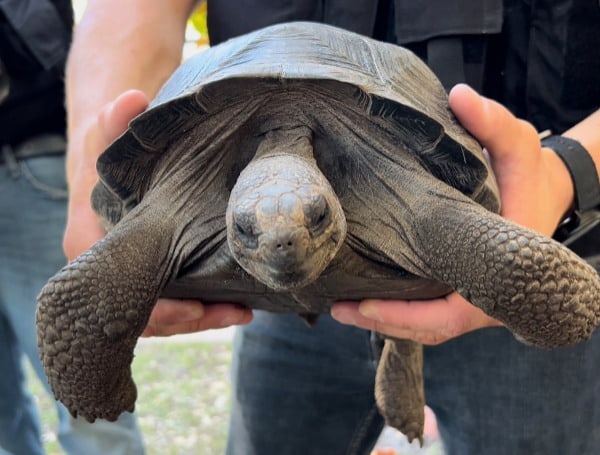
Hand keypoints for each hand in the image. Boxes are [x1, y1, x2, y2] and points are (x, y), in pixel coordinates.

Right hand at [64, 90, 251, 336]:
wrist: (107, 165)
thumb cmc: (105, 155)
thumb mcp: (107, 135)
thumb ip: (115, 121)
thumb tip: (132, 99)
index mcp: (90, 245)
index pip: (121, 292)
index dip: (159, 307)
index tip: (195, 307)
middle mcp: (107, 271)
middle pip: (148, 314)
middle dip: (192, 319)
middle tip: (234, 312)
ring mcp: (131, 276)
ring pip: (165, 315)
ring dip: (205, 317)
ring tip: (244, 311)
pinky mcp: (152, 276)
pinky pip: (176, 301)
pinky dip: (204, 305)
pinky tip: (238, 302)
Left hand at [331, 84, 573, 343]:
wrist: (542, 194)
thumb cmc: (529, 177)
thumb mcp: (518, 146)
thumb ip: (494, 123)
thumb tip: (460, 96)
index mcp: (500, 276)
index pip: (452, 313)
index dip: (406, 315)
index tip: (364, 306)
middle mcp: (486, 297)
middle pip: (430, 327)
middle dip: (383, 322)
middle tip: (338, 309)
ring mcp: (472, 296)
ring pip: (425, 324)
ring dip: (383, 320)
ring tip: (339, 306)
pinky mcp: (459, 289)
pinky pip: (426, 310)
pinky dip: (395, 308)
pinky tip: (361, 296)